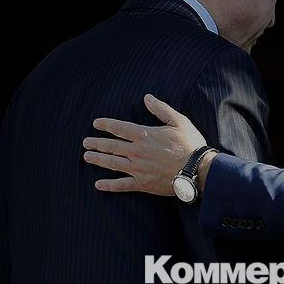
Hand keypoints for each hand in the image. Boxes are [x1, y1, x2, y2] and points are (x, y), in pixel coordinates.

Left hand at [83, 94, 207, 195]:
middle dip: (97, 143)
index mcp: (144, 135)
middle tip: (86, 142)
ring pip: (112, 163)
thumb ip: (161, 109)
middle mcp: (136, 152)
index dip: (106, 125)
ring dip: (98, 159)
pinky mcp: (142, 183)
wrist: (197, 170)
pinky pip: (122, 185)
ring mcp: (138, 169)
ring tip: (87, 157)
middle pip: (111, 146)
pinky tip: (98, 185)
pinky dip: (109, 185)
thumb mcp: (179, 121)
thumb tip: (147, 98)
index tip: (96, 124)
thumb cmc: (190, 145)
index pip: (119, 128)